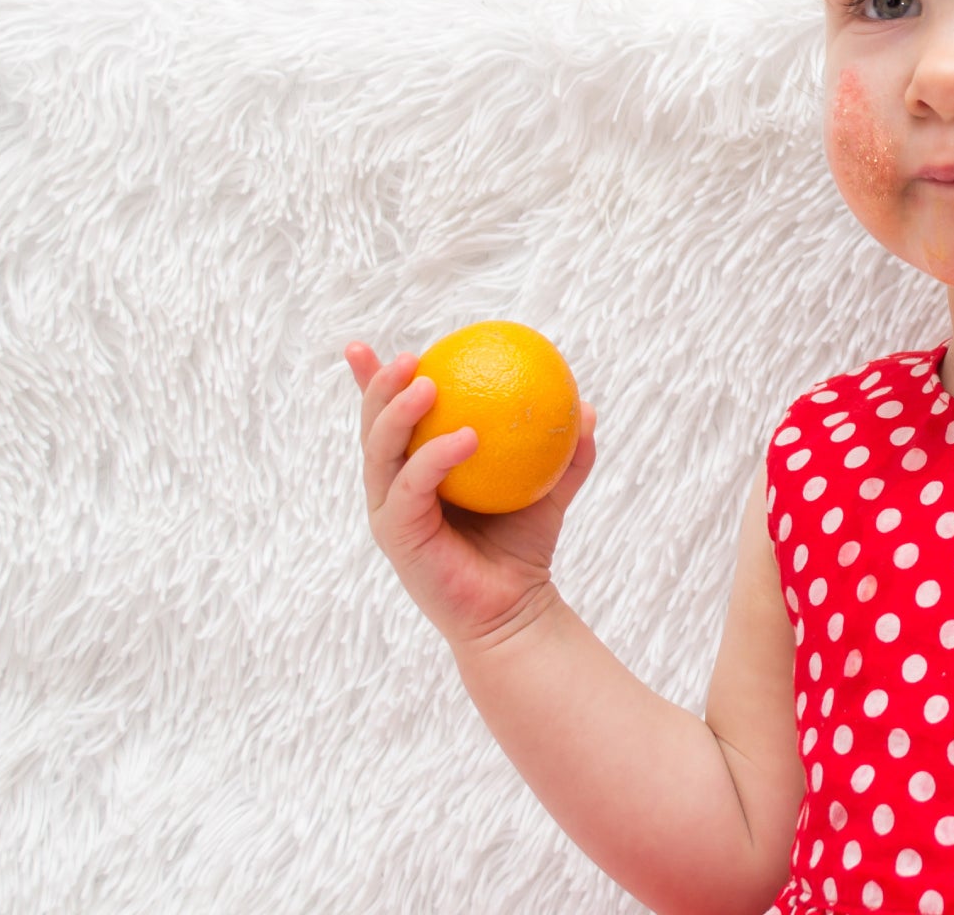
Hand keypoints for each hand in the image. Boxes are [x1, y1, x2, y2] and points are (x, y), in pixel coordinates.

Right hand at [347, 341, 599, 647]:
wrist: (516, 609)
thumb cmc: (523, 547)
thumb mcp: (550, 490)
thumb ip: (565, 450)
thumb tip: (586, 407)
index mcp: (416, 468)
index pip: (389, 416)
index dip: (372, 379)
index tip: (366, 344)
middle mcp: (394, 486)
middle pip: (373, 425)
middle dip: (378, 385)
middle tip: (408, 356)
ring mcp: (390, 511)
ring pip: (379, 451)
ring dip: (396, 411)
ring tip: (426, 383)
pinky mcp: (397, 536)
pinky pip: (412, 487)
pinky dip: (435, 457)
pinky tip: (466, 437)